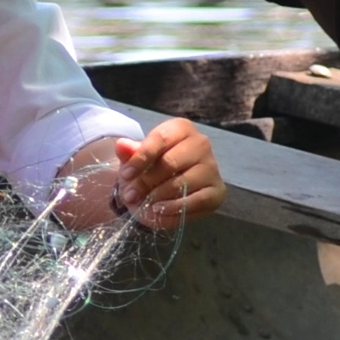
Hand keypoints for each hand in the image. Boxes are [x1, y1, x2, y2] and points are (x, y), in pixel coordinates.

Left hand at [53, 120, 227, 230]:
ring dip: (157, 197)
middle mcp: (201, 143)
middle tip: (129, 195)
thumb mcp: (137, 159)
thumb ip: (130, 152)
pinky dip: (174, 208)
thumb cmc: (151, 168)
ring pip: (182, 183)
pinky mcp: (217, 190)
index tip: (124, 175)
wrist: (168, 189)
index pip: (160, 139)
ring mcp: (212, 167)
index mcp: (181, 128)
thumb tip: (121, 145)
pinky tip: (160, 211)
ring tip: (142, 205)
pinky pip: (196, 201)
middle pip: (170, 162)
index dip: (140, 158)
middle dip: (146, 181)